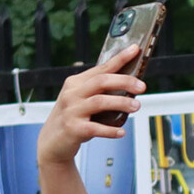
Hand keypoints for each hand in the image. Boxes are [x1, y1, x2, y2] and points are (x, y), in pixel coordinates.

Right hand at [34, 45, 144, 168]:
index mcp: (75, 83)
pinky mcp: (73, 129)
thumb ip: (97, 91)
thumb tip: (129, 86)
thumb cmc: (72, 119)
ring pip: (100, 102)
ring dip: (121, 103)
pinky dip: (110, 130)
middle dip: (125, 81)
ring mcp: (72, 111)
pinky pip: (95, 128)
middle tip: (142, 86)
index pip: (101, 68)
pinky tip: (121, 132)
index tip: (135, 50)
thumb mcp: (79, 99)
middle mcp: (72, 94)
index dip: (119, 58)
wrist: (52, 142)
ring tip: (136, 106)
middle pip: (101, 81)